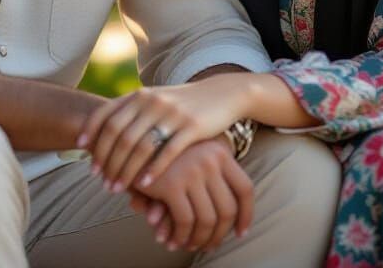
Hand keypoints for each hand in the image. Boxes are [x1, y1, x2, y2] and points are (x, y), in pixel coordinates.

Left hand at [78, 75, 249, 190]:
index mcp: (140, 95)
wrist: (222, 94)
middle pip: (120, 135)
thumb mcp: (155, 99)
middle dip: (107, 161)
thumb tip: (100, 131)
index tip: (85, 158)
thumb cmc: (182, 103)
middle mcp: (153, 101)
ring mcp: (172, 113)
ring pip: (140, 146)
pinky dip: (153, 169)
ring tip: (117, 189)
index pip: (107, 115)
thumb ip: (131, 111)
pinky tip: (145, 185)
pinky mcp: (192, 126)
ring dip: (125, 170)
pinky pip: (168, 151)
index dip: (93, 137)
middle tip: (101, 182)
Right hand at [132, 140, 253, 251]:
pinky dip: (181, 236)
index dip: (246, 215)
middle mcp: (210, 160)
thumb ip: (214, 180)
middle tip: (210, 245)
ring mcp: (192, 171)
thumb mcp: (197, 154)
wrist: (136, 137)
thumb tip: (236, 223)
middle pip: (227, 210)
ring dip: (199, 239)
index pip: (245, 189)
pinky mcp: (172, 184)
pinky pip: (185, 222)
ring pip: (207, 220)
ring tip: (191, 245)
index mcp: (221, 152)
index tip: (241, 233)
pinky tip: (173, 241)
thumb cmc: (169, 150)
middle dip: (219, 234)